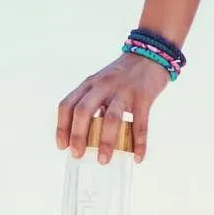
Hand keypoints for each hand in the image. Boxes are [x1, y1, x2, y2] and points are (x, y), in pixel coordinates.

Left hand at [56, 51, 171, 163]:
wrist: (150, 54)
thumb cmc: (125, 74)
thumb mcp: (103, 83)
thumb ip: (95, 103)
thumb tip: (89, 134)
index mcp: (89, 84)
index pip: (68, 105)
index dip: (62, 127)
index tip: (62, 146)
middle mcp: (103, 86)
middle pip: (83, 111)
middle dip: (78, 136)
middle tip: (77, 155)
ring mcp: (123, 91)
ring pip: (110, 119)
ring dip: (105, 142)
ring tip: (103, 160)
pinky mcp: (143, 98)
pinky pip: (140, 125)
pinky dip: (139, 143)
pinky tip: (138, 157)